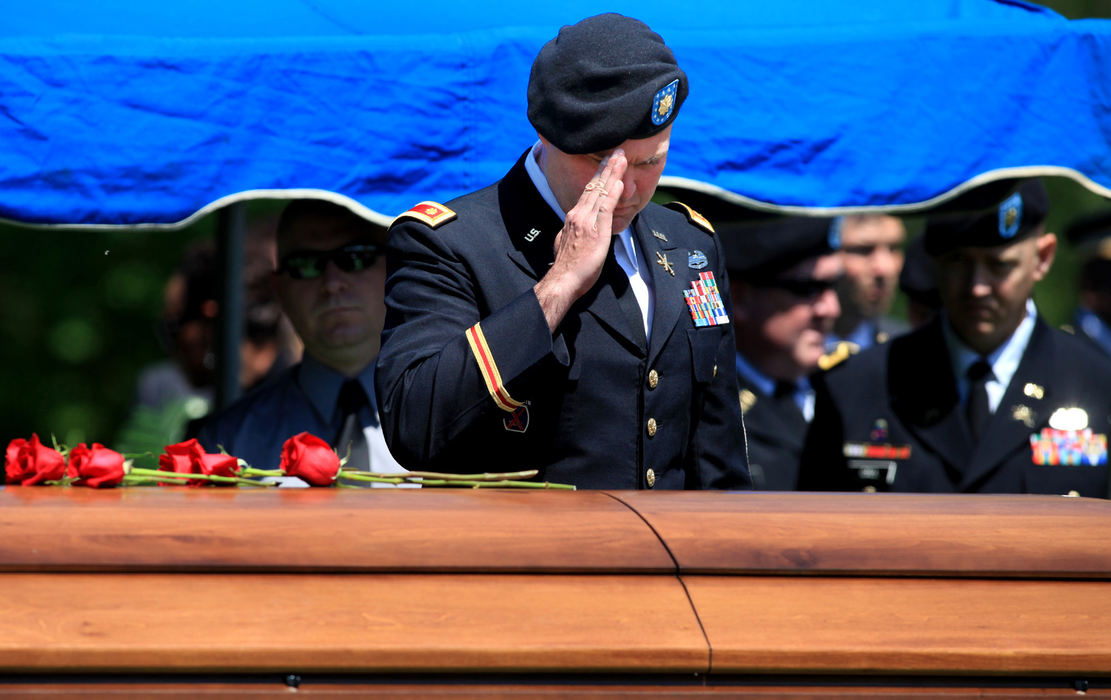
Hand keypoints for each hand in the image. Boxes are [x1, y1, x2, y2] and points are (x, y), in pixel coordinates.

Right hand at [534, 149, 626, 331]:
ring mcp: (586, 221)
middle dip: (606, 167)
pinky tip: (619, 181)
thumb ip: (574, 232)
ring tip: (621, 158)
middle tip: (617, 151)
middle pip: (594, 186)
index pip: (587, 192)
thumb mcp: (568, 243)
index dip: (598, 177)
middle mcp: (578, 215)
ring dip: (612, 173)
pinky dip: (612, 193)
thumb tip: (576, 229)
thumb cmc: (568, 268)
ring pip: (600, 192)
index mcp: (573, 217)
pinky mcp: (596, 230)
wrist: (563, 280)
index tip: (606, 164)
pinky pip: (605, 207)